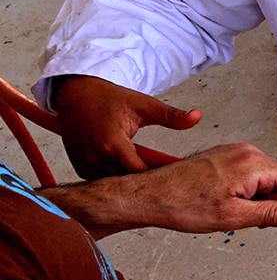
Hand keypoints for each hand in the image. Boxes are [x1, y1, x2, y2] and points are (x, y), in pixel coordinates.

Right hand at [49, 75, 201, 178]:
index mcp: (113, 144)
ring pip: (116, 185)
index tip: (177, 178)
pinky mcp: (80, 168)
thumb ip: (170, 115)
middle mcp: (97, 158)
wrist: (75, 94)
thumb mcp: (143, 104)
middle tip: (169, 182)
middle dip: (149, 183)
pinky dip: (116, 180)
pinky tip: (131, 175)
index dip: (160, 178)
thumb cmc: (108, 99)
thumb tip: (197, 116)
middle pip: (129, 183)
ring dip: (132, 183)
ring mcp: (85, 165)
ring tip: (151, 178)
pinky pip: (102, 182)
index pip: (141, 174)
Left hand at [118, 144, 276, 233]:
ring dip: (271, 197)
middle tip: (275, 224)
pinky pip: (254, 172)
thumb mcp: (234, 217)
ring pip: (270, 175)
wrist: (148, 195)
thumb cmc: (182, 205)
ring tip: (248, 216)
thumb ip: (274, 215)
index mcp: (253, 165)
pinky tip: (237, 205)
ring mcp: (235, 152)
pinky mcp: (225, 156)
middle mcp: (247, 152)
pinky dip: (256, 190)